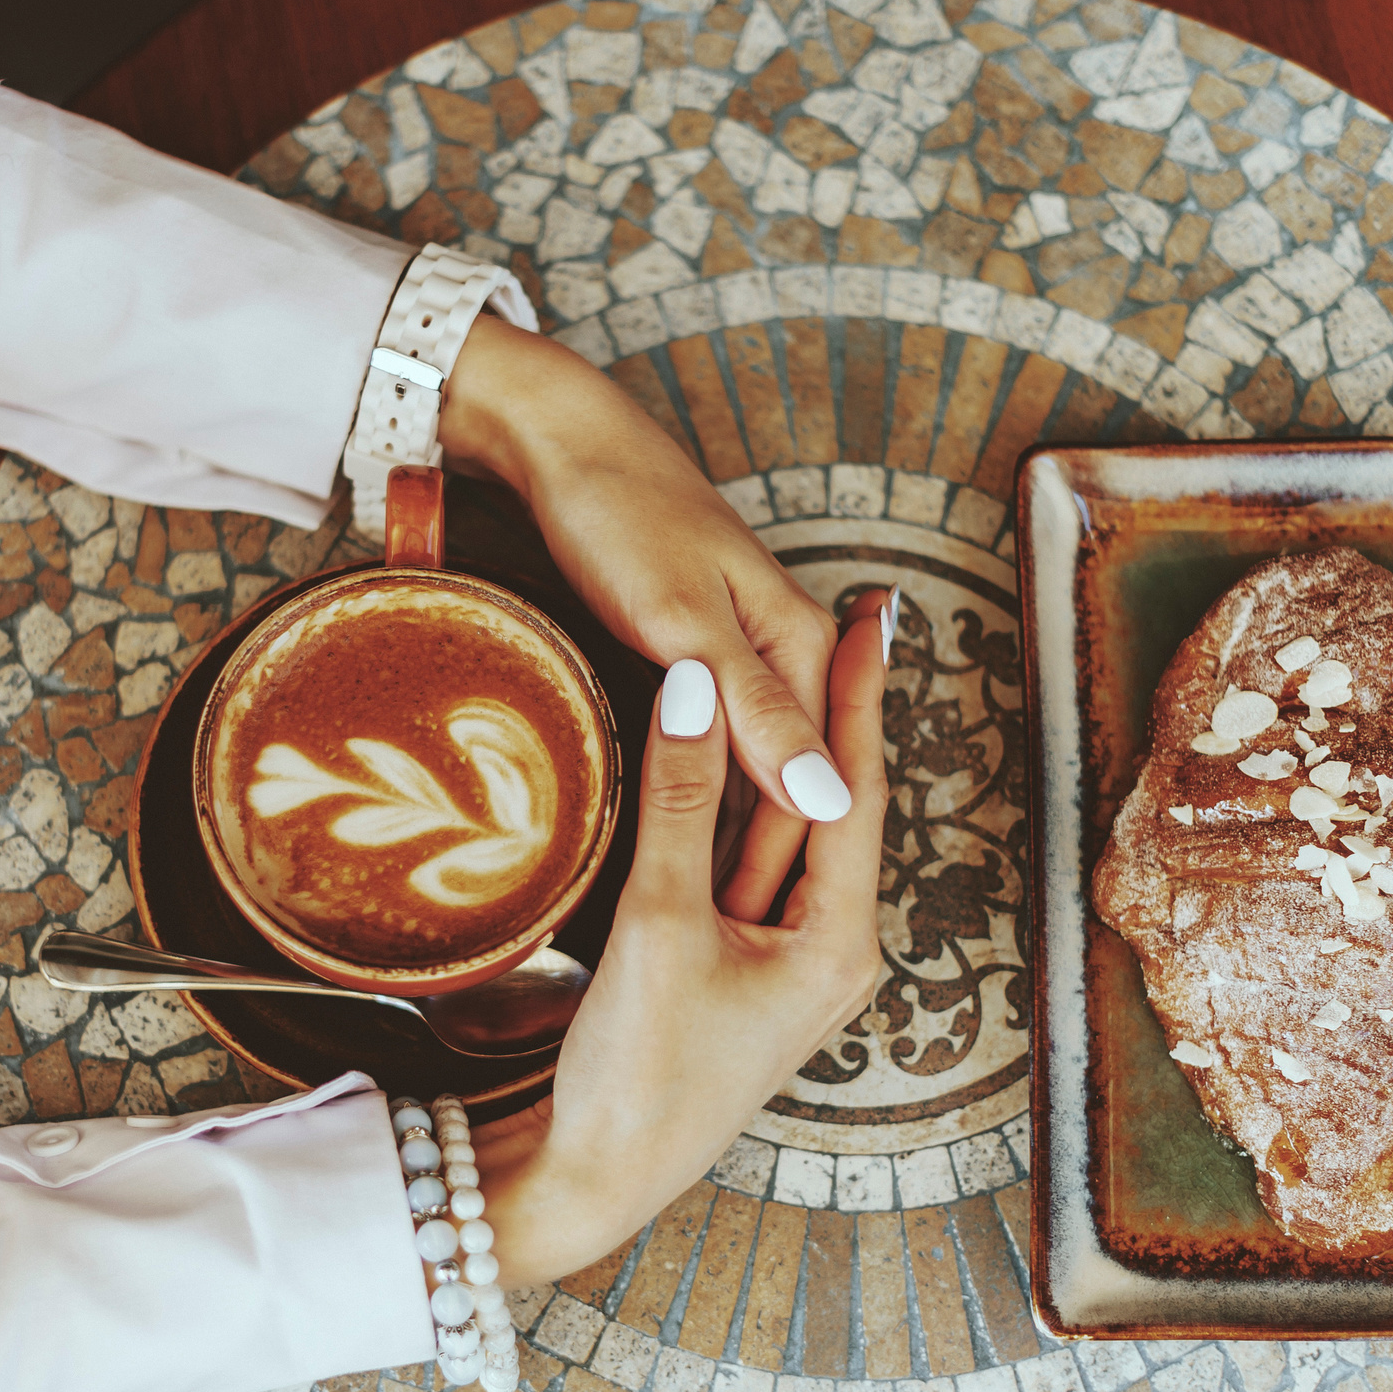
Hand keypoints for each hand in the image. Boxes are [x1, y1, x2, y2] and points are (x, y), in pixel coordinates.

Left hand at [440, 317, 842, 919]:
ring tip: (693, 919)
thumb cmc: (622, 517)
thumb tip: (828, 802)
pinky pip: (719, 746)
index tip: (738, 938)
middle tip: (711, 949)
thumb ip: (754, 714)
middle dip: (760, 867)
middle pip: (791, 785)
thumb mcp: (685, 622)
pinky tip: (672, 842)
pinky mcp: (700, 657)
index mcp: (802, 648)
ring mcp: (745, 656)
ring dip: (731, 840)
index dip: (778, 865)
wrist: (565, 441)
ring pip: (754, 771)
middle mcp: (789, 655)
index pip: (813, 786)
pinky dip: (701, 797)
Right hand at [468, 590, 892, 1288]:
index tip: (868, 616)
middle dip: (835, 712)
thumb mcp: (661, 923)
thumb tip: (698, 686)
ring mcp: (784, 964)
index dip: (858, 696)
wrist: (593, 1177)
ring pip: (787, 836)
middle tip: (850, 616)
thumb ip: (682, 798)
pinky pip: (749, 870)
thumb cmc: (640, 1075)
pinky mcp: (738, 973)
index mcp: (839, 944)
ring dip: (784, 755)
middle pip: (833, 807)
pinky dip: (741, 809)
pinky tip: (726, 760)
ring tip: (788, 665)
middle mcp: (830, 952)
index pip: (856, 791)